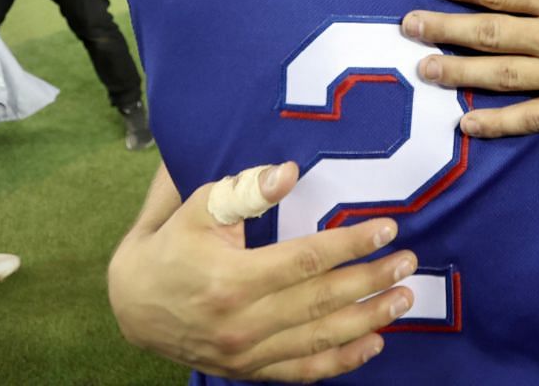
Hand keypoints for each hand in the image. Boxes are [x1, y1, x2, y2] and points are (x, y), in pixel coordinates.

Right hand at [108, 163, 415, 381]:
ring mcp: (246, 352)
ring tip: (404, 298)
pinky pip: (302, 371)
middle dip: (371, 281)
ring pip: (319, 339)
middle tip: (408, 262)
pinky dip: (341, 362)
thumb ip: (243, 192)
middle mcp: (241, 322)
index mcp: (231, 279)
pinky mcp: (248, 370)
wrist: (130, 307)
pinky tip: (374, 343)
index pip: (305, 260)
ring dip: (369, 319)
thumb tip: (288, 172)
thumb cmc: (170, 246)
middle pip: (321, 301)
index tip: (387, 229)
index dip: (351, 244)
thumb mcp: (196, 210)